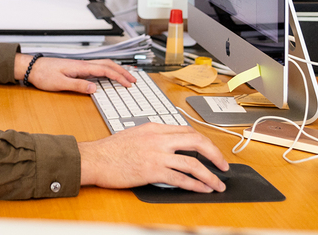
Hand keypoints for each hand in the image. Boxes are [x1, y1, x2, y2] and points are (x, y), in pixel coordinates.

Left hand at [14, 54, 136, 93]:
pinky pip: (96, 67)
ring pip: (103, 64)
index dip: (119, 77)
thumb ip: (78, 85)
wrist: (32, 68)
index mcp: (81, 67)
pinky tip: (108, 75)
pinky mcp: (77, 67)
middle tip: (133, 80)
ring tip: (125, 77)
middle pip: (108, 64)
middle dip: (122, 72)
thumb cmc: (43, 75)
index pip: (105, 70)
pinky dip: (107, 70)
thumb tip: (94, 89)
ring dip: (116, 70)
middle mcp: (82, 64)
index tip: (129, 84)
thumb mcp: (60, 84)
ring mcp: (80, 65)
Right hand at [78, 123, 228, 192]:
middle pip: (196, 141)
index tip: (210, 151)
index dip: (203, 142)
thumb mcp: (134, 134)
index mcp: (154, 127)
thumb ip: (153, 137)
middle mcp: (158, 139)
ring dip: (210, 175)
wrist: (94, 159)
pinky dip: (196, 185)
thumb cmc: (109, 150)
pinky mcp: (153, 171)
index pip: (187, 131)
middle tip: (223, 165)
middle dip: (214, 154)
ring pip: (193, 163)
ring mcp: (157, 155)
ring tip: (217, 184)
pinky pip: (181, 179)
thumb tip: (168, 146)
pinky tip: (202, 189)